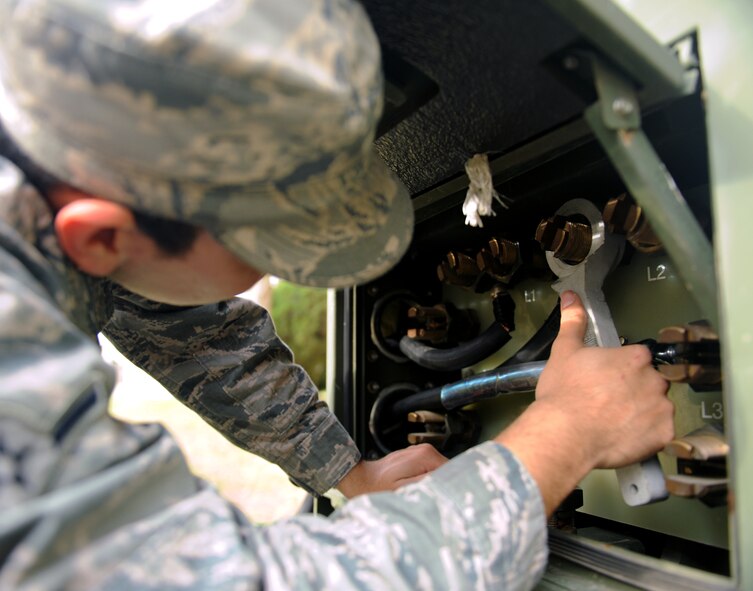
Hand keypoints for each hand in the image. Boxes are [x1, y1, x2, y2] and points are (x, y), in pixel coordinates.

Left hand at [337, 444, 447, 497]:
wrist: (362, 480)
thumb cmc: (379, 487)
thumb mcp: (405, 489)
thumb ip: (429, 482)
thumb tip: (449, 481)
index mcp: (426, 455)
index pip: (454, 470)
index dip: (453, 485)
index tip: (449, 499)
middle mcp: (425, 450)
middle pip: (448, 470)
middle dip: (444, 485)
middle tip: (434, 499)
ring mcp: (421, 453)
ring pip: (440, 471)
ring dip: (435, 484)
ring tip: (423, 494)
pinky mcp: (416, 458)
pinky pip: (430, 470)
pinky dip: (427, 481)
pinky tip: (418, 489)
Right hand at [535, 290, 673, 468]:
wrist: (566, 435)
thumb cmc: (565, 391)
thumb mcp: (564, 351)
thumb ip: (573, 321)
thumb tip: (571, 295)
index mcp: (636, 357)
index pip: (637, 359)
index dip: (620, 371)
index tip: (604, 381)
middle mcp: (656, 380)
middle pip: (650, 383)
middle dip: (634, 391)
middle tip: (606, 403)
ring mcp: (663, 409)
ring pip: (656, 408)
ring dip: (641, 414)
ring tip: (613, 424)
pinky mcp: (664, 436)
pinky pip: (659, 434)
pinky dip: (646, 436)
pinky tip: (623, 437)